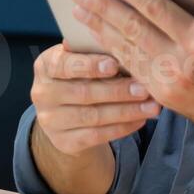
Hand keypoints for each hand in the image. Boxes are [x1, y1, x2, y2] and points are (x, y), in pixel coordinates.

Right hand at [30, 43, 160, 155]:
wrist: (65, 113)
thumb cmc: (80, 76)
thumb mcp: (81, 60)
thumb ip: (95, 54)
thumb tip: (125, 51)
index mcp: (45, 65)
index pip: (64, 65)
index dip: (89, 65)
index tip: (114, 65)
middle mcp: (43, 93)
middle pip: (84, 93)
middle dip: (118, 91)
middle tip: (144, 88)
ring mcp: (50, 120)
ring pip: (93, 117)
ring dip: (126, 111)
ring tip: (151, 106)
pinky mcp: (63, 142)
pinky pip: (96, 136)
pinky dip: (122, 128)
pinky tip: (140, 120)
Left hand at [70, 0, 193, 142]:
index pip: (155, 8)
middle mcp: (180, 63)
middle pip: (132, 28)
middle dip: (102, 7)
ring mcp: (168, 84)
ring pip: (126, 50)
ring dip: (99, 29)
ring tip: (79, 9)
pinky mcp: (163, 98)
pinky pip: (131, 70)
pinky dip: (111, 52)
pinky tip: (97, 38)